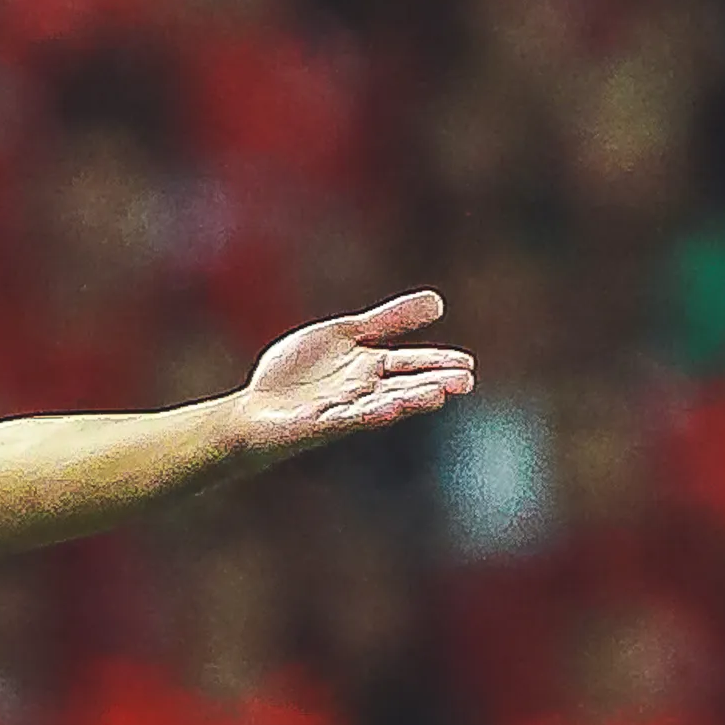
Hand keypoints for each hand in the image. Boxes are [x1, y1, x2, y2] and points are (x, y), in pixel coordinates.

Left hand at [239, 291, 474, 453]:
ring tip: (437, 395)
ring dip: (408, 401)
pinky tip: (384, 407)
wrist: (256, 409)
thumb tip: (438, 301)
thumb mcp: (345, 335)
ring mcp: (343, 409)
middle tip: (465, 382)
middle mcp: (363, 391)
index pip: (410, 363)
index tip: (468, 364)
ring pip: (382, 405)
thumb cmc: (299, 373)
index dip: (437, 363)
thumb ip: (387, 321)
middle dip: (433, 384)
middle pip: (404, 387)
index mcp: (370, 368)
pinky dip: (365, 412)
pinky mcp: (319, 423)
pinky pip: (345, 417)